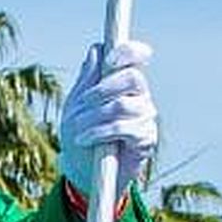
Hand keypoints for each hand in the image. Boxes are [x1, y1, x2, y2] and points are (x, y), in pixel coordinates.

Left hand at [57, 37, 159, 193]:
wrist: (82, 172)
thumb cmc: (79, 135)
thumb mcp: (75, 105)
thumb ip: (87, 79)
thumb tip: (97, 50)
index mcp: (122, 82)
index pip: (136, 56)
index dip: (127, 52)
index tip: (108, 62)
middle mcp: (139, 96)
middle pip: (133, 77)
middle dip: (104, 88)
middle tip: (84, 102)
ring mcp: (146, 117)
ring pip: (124, 105)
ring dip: (94, 116)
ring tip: (77, 130)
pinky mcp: (146, 139)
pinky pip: (126, 128)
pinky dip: (100, 132)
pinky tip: (85, 139)